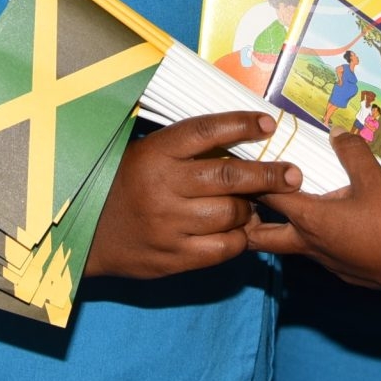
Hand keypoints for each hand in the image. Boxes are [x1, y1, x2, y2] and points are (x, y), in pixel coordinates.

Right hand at [86, 112, 300, 278]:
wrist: (86, 234)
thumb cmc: (123, 184)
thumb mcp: (145, 153)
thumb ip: (186, 147)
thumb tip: (240, 135)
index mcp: (155, 154)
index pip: (206, 131)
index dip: (241, 124)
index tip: (268, 123)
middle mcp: (163, 187)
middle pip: (229, 177)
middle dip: (269, 174)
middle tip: (293, 174)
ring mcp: (168, 225)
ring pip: (231, 214)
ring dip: (251, 208)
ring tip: (257, 204)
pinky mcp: (173, 258)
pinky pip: (223, 248)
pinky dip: (239, 238)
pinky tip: (240, 230)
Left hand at [248, 131, 380, 322]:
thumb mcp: (375, 178)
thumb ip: (352, 151)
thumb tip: (337, 132)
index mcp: (310, 219)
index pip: (265, 196)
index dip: (247, 178)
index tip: (233, 164)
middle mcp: (310, 245)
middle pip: (260, 237)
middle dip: (243, 219)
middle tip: (236, 198)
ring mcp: (327, 262)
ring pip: (288, 246)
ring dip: (279, 227)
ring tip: (281, 205)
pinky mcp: (345, 271)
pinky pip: (316, 253)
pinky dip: (309, 237)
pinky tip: (327, 224)